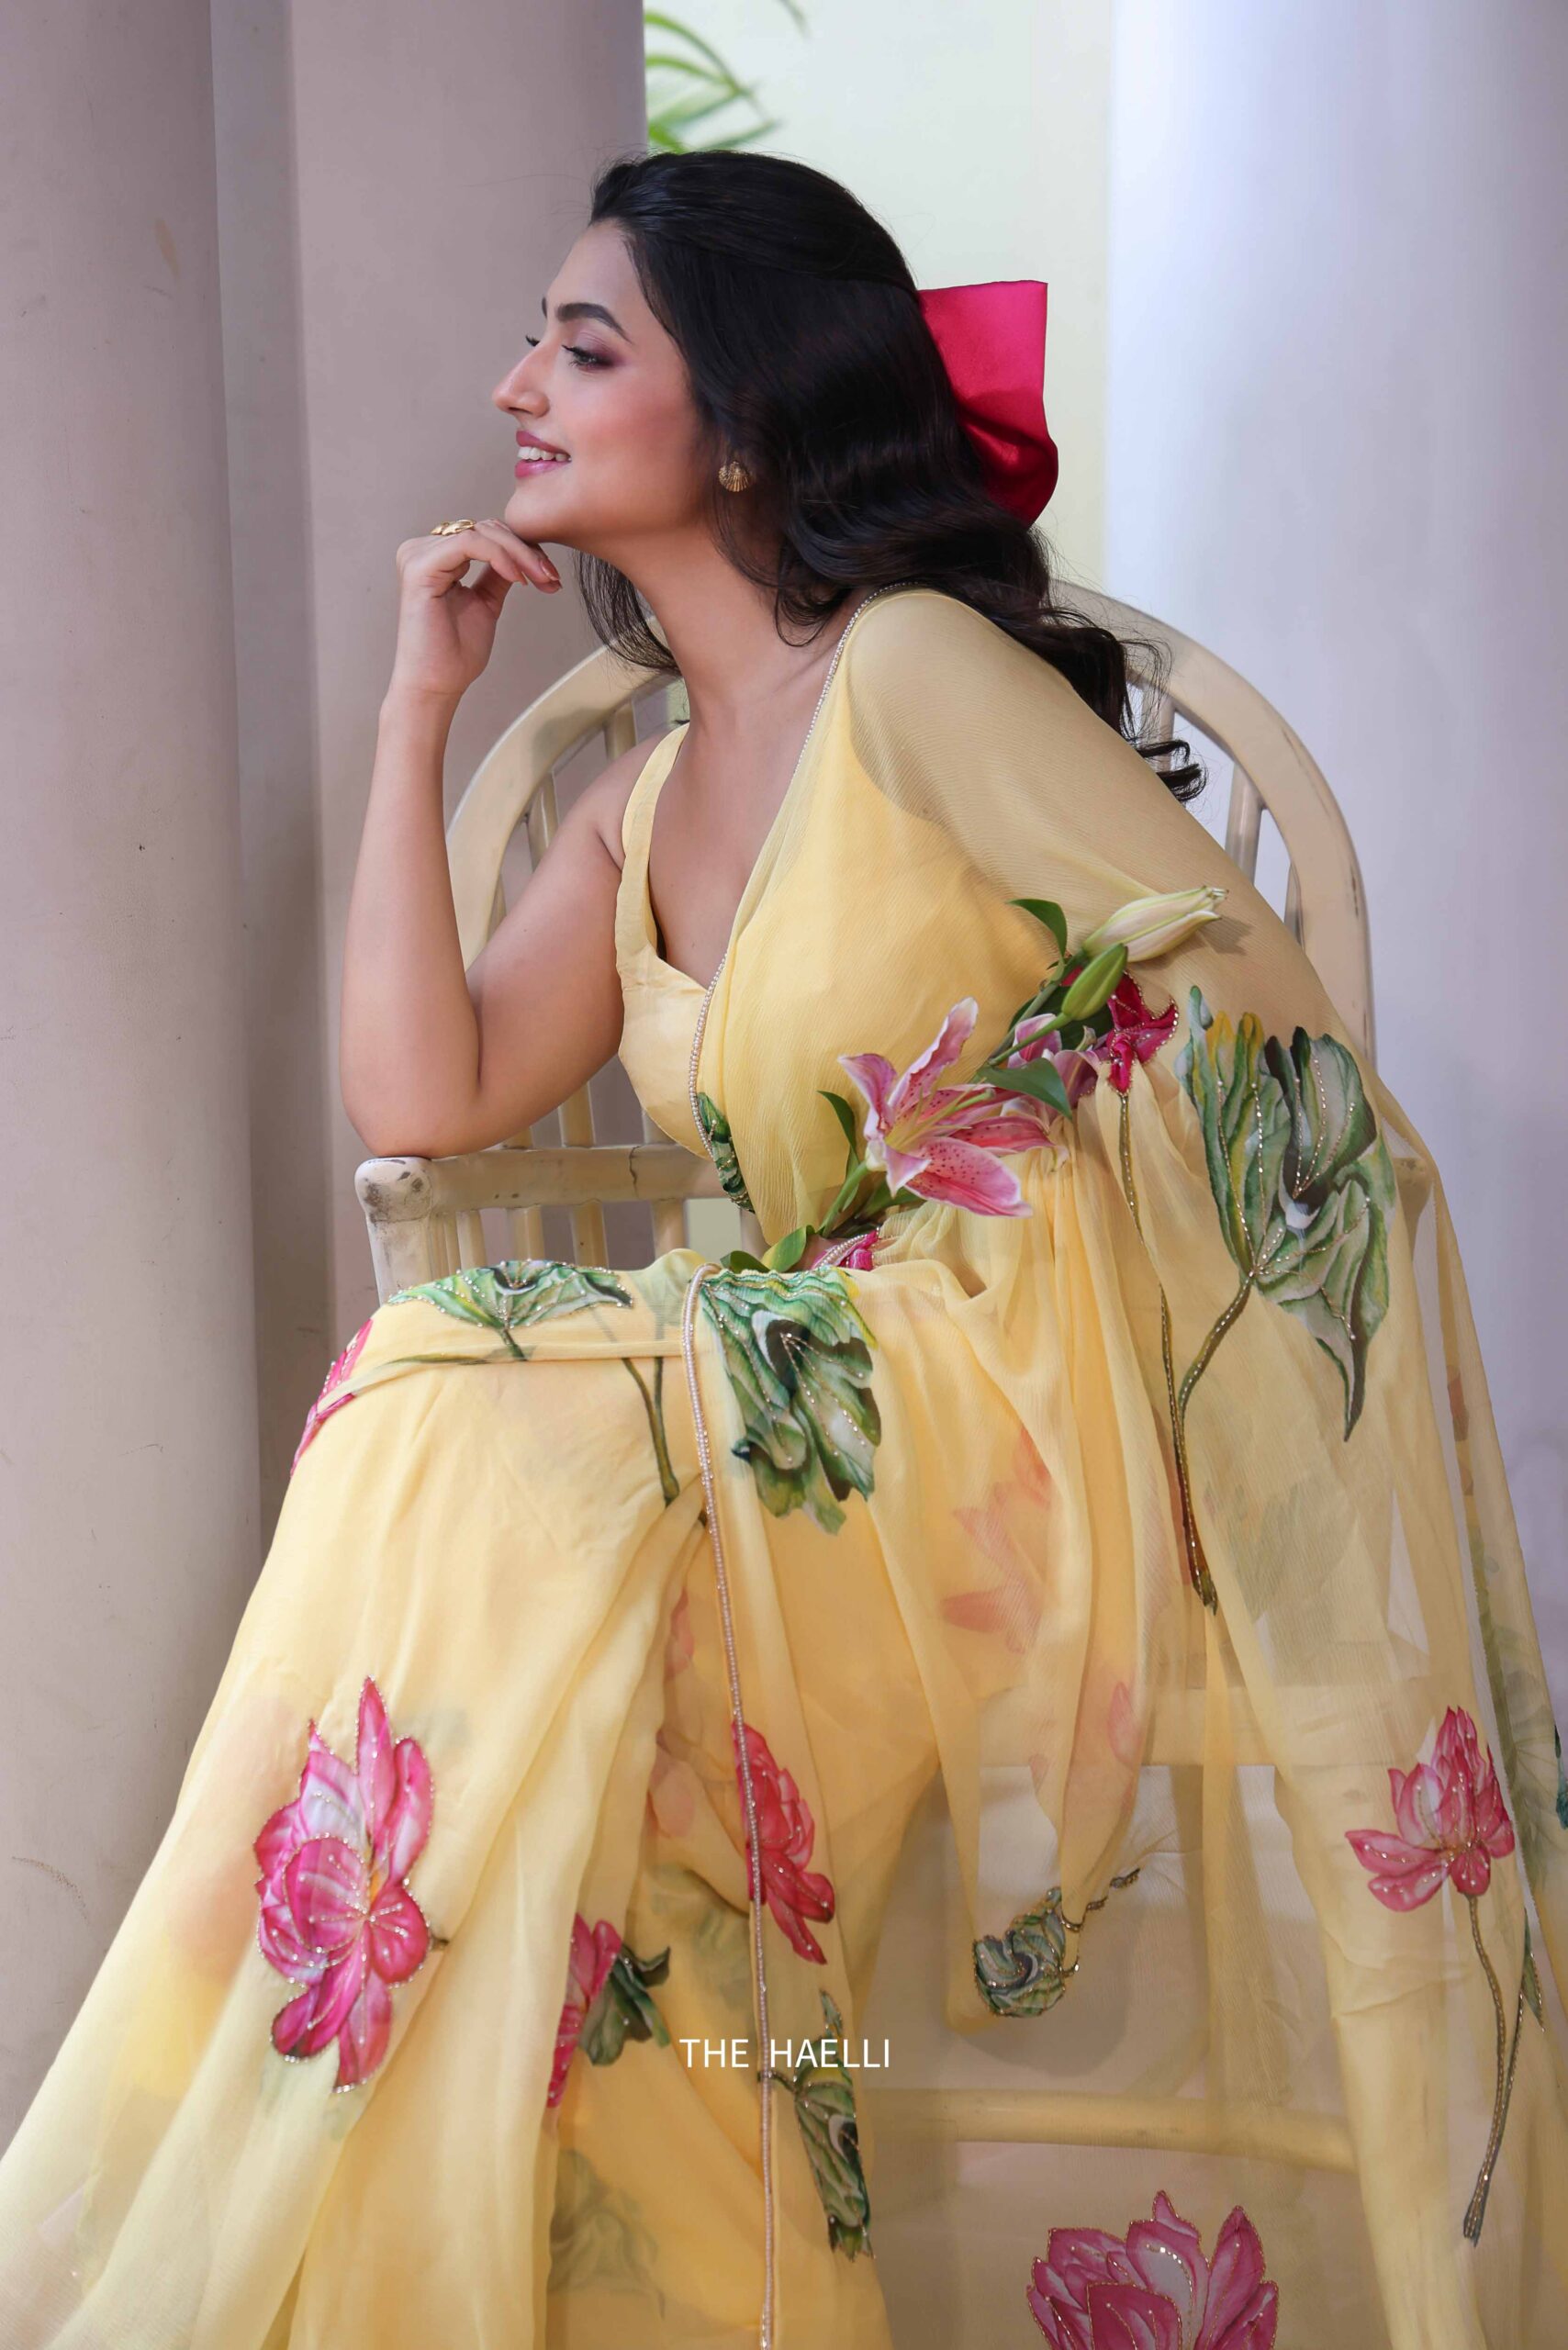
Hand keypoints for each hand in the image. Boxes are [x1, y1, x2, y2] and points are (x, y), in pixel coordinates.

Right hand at [386, 519, 560, 702]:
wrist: (437, 685)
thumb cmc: (455, 653)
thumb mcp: (485, 603)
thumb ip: (497, 574)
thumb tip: (522, 554)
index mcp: (434, 557)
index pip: (485, 534)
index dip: (523, 549)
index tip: (550, 576)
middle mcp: (422, 550)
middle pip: (486, 529)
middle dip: (526, 551)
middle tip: (551, 577)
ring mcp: (418, 555)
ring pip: (481, 533)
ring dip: (519, 554)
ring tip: (540, 579)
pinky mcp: (420, 567)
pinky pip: (469, 543)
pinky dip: (500, 557)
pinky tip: (518, 578)